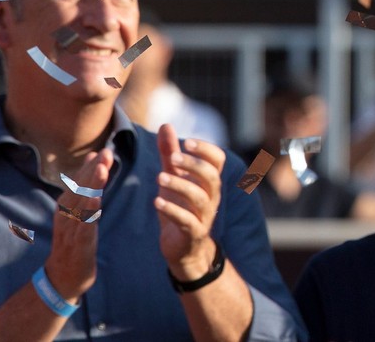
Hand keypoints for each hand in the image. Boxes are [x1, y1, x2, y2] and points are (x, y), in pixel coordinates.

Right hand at [46, 148, 112, 302]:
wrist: (63, 277)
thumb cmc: (74, 239)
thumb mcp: (79, 210)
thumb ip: (85, 184)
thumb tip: (93, 156)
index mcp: (66, 206)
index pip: (78, 183)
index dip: (91, 167)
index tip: (104, 150)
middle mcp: (66, 215)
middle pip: (79, 190)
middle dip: (92, 171)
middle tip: (106, 153)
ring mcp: (70, 230)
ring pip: (80, 205)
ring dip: (90, 187)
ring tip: (102, 170)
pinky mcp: (78, 245)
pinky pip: (83, 227)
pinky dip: (89, 214)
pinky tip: (97, 202)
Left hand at [154, 125, 223, 278]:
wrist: (184, 249)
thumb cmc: (181, 207)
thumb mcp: (174, 178)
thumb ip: (170, 153)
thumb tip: (165, 125)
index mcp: (209, 181)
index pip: (218, 160)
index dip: (205, 150)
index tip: (187, 142)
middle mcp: (211, 197)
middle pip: (212, 177)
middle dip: (194, 166)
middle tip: (174, 158)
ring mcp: (204, 216)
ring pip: (200, 198)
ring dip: (181, 186)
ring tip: (159, 178)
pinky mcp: (193, 234)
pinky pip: (188, 221)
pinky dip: (173, 211)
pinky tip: (157, 202)